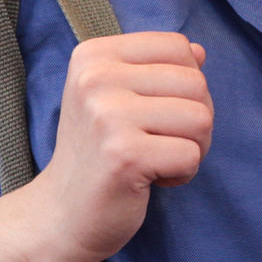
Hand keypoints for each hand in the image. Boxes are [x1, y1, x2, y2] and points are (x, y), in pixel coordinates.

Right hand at [0, 32, 211, 261]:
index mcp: (93, 55)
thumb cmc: (98, 154)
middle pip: (196, 82)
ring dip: (192, 148)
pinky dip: (183, 173)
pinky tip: (151, 179)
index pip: (178, 47)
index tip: (154, 113)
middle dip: (194, 120)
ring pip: (201, 118)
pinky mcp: (123, 154)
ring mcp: (107, 115)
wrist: (61, 215)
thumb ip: (156, 70)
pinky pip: (191, 155)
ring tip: (156, 160)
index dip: (185, 84)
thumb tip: (199, 51)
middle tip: (159, 144)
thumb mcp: (117, 99)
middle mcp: (96, 77)